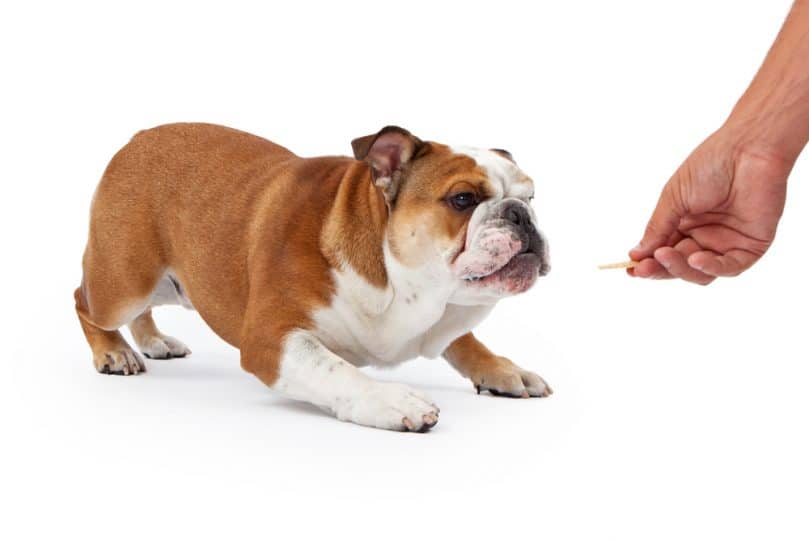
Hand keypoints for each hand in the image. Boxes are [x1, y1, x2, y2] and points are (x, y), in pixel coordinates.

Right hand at [629, 127, 790, 283]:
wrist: (747, 148)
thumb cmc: (710, 165)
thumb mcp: (674, 198)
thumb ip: (657, 228)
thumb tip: (636, 254)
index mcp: (685, 224)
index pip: (663, 252)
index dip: (648, 263)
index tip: (630, 269)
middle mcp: (705, 236)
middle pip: (679, 266)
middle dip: (660, 268)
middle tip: (643, 268)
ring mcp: (728, 243)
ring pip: (701, 273)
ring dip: (680, 268)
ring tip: (665, 255)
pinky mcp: (751, 246)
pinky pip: (729, 267)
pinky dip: (710, 267)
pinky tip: (695, 259)